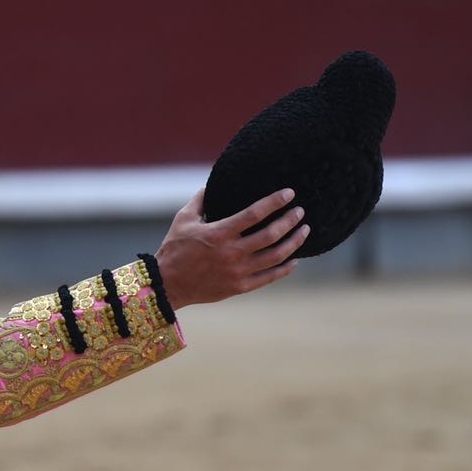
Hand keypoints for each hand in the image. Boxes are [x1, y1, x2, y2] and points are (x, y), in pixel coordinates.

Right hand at [153, 187, 308, 308]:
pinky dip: (285, 268)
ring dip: (294, 242)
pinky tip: (294, 259)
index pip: (255, 213)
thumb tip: (212, 184)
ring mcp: (237, 271)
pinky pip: (269, 277)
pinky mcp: (239, 287)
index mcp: (219, 233)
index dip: (275, 201)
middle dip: (290, 220)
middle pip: (271, 234)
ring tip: (303, 231)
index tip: (289, 193)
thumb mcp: (183, 220)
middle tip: (300, 211)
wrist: (167, 285)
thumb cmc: (174, 249)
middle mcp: (231, 252)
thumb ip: (200, 200)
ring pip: (275, 256)